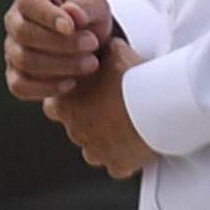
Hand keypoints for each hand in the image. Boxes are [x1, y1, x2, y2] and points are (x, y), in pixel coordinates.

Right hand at [1, 0, 115, 104]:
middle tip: (92, 45)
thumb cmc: (88, 19)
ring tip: (90, 64)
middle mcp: (14, 20)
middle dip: (61, 43)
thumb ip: (86, 7)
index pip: (28, 3)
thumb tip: (71, 14)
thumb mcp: (96, 6)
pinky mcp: (14, 74)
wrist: (89, 45)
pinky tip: (71, 83)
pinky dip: (45, 87)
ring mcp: (11, 48)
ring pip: (23, 60)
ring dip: (60, 65)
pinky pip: (19, 85)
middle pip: (24, 33)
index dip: (48, 16)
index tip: (71, 27)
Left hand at [50, 60, 155, 179]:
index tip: (87, 95)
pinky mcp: (117, 165)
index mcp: (65, 105)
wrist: (155, 103)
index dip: (70, 101)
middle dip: (91, 121)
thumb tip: (99, 43)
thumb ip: (99, 50)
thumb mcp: (112, 52)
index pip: (54, 106)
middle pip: (76, 128)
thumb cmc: (132, 76)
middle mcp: (75, 130)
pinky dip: (125, 159)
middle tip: (111, 109)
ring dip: (106, 141)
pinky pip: (117, 166)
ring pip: (94, 150)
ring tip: (126, 127)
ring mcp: (95, 150)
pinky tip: (136, 146)